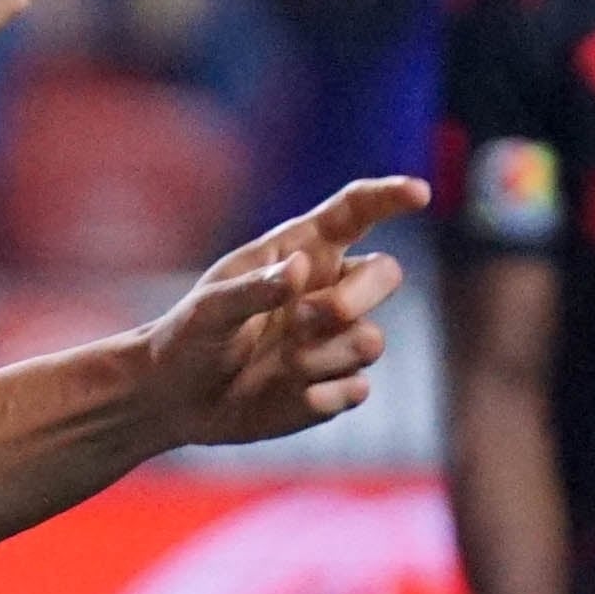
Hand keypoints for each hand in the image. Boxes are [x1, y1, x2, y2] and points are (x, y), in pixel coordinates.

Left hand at [138, 175, 430, 448]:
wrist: (176, 399)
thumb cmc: (189, 337)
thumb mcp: (207, 310)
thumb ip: (252, 289)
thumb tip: (302, 268)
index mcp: (299, 252)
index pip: (355, 213)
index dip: (389, 197)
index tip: (418, 194)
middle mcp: (327, 291)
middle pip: (385, 274)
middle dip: (357, 296)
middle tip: (304, 318)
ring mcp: (334, 341)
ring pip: (372, 339)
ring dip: (328, 353)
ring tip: (281, 361)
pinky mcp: (333, 387)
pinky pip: (357, 388)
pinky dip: (328, 394)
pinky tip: (296, 394)